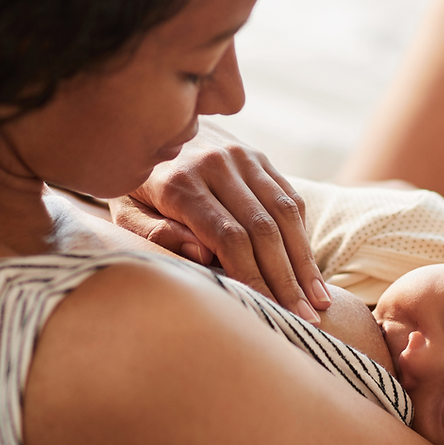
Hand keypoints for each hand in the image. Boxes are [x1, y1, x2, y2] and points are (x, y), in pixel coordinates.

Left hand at [108, 120, 329, 321]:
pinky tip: (309, 269)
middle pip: (264, 229)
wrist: (149, 125)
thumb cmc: (134, 184)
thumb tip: (202, 255)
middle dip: (286, 279)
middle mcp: (216, 164)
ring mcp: (242, 156)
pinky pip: (289, 196)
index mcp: (180, 182)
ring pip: (285, 213)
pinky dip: (302, 234)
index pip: (230, 237)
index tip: (270, 311)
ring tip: (319, 301)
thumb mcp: (124, 210)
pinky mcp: (258, 156)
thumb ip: (152, 234)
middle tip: (305, 319)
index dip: (254, 277)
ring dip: (304, 261)